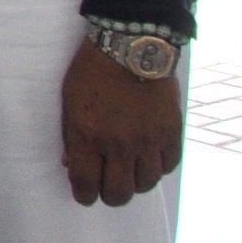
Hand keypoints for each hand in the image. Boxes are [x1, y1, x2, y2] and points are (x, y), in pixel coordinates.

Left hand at [61, 38, 182, 206]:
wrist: (132, 46)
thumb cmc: (93, 71)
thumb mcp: (69, 100)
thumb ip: (70, 135)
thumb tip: (70, 163)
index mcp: (88, 135)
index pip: (85, 184)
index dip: (83, 195)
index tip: (84, 193)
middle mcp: (119, 144)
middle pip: (118, 193)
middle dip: (109, 195)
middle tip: (107, 188)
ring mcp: (148, 140)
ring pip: (145, 184)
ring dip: (135, 182)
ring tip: (128, 172)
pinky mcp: (171, 133)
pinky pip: (167, 166)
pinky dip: (157, 167)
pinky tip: (149, 159)